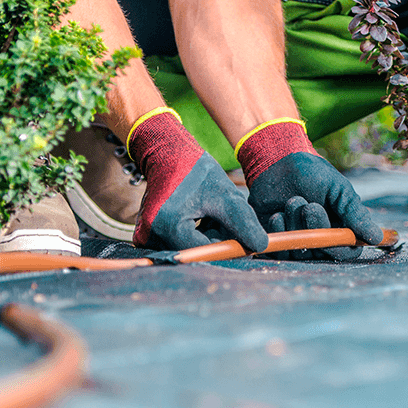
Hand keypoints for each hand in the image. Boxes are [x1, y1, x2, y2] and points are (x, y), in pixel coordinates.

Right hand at [129, 109, 267, 251]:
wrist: (167, 155)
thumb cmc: (196, 171)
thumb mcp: (224, 195)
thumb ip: (242, 222)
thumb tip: (260, 247)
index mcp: (167, 225)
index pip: (204, 251)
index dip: (227, 247)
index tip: (245, 241)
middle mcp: (150, 236)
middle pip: (196, 252)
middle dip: (217, 240)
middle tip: (226, 218)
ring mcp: (147, 237)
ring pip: (190, 248)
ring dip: (208, 237)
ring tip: (212, 213)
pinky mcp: (148, 235)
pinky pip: (180, 243)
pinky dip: (197, 234)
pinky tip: (201, 217)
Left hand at [237, 119, 383, 259]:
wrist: (277, 163)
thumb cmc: (312, 173)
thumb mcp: (339, 189)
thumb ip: (356, 213)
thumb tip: (377, 238)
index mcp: (340, 228)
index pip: (348, 251)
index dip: (340, 244)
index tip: (332, 225)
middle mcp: (321, 238)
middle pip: (323, 253)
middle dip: (316, 228)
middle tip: (309, 205)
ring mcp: (298, 241)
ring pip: (301, 251)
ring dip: (296, 226)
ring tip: (293, 200)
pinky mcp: (277, 242)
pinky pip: (280, 251)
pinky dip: (280, 232)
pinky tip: (277, 214)